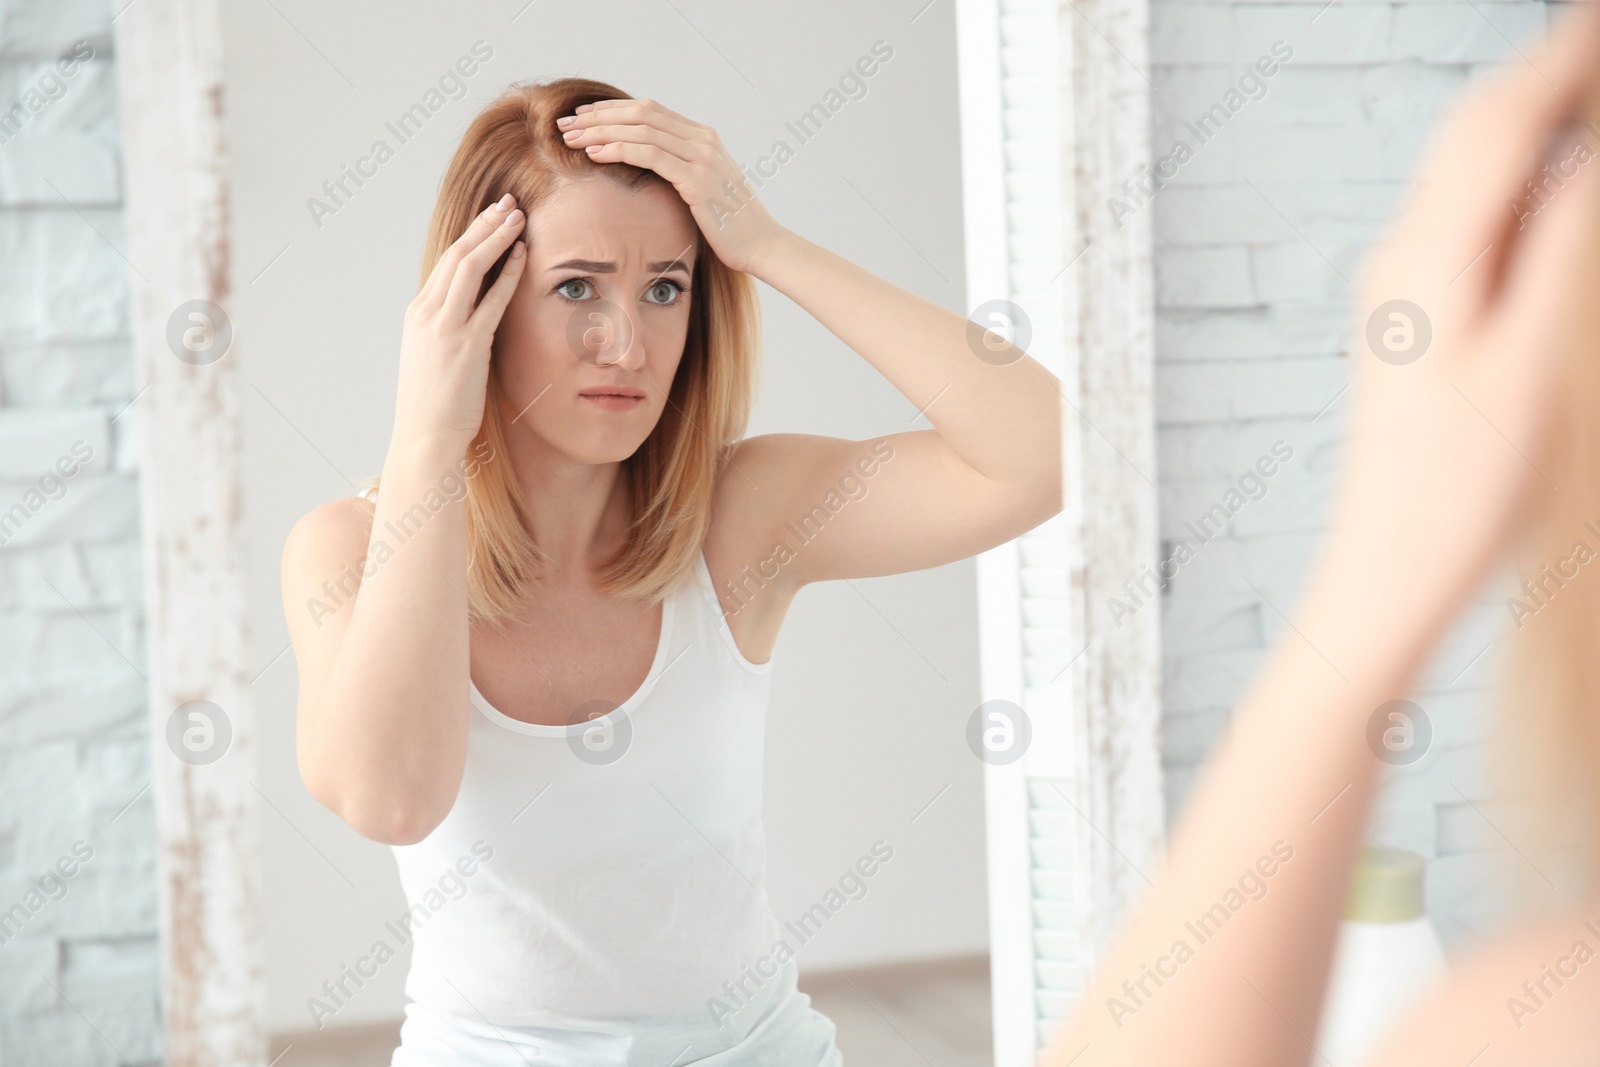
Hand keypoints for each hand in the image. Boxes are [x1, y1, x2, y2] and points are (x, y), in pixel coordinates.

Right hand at [393, 193, 527, 452]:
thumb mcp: (436, 360)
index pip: (445, 263)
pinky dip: (507, 273)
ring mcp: (444, 328)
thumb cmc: (435, 407)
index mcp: (418, 315)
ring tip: (518, 216)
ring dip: (495, 237)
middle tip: (507, 202)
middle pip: (456, 254)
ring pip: (468, 266)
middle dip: (483, 224)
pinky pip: (489, 299)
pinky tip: (523, 254)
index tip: (490, 216)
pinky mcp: (465, 345)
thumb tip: (476, 321)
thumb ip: (452, 334)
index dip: (470, 236)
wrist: (424, 439)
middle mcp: (426, 314)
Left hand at [556, 99, 787, 274]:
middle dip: (599, 116)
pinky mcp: (696, 179)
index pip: (650, 110)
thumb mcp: (704, 191)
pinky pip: (649, 154)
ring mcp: (701, 157)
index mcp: (703, 138)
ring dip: (600, 131)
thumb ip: (681, 172)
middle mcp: (703, 140)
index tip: (582, 117)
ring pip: (640, 129)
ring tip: (571, 138)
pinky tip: (594, 154)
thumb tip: (649, 173)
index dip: (612, 110)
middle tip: (566, 124)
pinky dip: (618, 149)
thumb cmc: (731, 227)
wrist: (762, 246)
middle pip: (641, 113)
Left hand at [1312, 0, 1599, 645]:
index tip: (1599, 27)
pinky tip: (1550, 178)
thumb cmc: (1460, 489)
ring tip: (1582, 89)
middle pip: (1471, 138)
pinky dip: (1510, 181)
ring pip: (1462, 175)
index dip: (1558, 64)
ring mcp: (1394, 288)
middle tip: (1593, 46)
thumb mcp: (1528, 365)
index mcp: (1427, 259)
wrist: (1387, 565)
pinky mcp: (1404, 318)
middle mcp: (1397, 260)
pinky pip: (1459, 221)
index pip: (1496, 126)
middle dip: (1541, 81)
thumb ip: (1552, 252)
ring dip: (1523, 124)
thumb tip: (1581, 159)